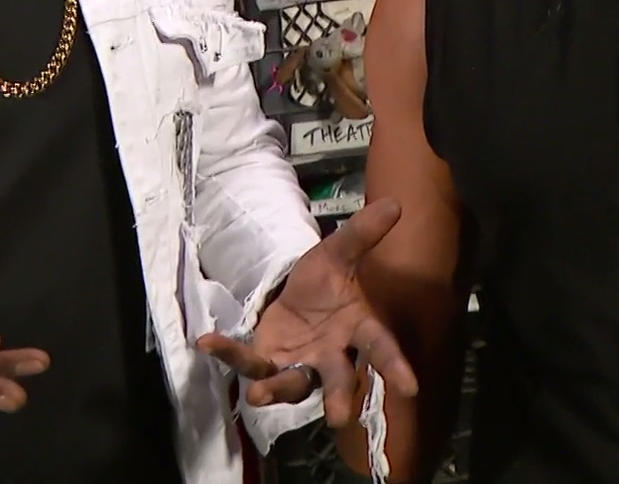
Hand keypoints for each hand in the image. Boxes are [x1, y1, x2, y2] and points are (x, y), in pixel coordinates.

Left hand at [196, 198, 417, 426]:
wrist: (291, 291)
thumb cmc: (323, 282)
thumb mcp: (336, 253)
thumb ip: (362, 234)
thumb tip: (395, 203)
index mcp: (358, 329)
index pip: (380, 347)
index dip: (395, 366)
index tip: (410, 388)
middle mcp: (332, 355)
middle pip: (339, 378)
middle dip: (339, 396)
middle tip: (339, 416)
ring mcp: (299, 364)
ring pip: (293, 383)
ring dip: (276, 390)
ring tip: (257, 396)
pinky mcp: (267, 362)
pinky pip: (249, 362)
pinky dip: (229, 354)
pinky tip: (208, 341)